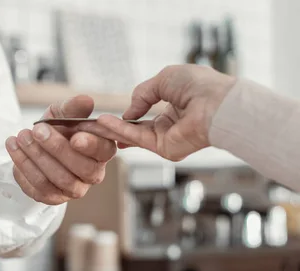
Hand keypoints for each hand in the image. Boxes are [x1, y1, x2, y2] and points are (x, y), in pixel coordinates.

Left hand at [5, 95, 116, 204]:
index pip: (103, 150)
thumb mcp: (63, 113)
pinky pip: (38, 188)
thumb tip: (85, 100)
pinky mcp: (53, 198)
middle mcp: (93, 174)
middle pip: (79, 168)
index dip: (90, 145)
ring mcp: (73, 189)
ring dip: (34, 157)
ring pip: (56, 179)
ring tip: (20, 137)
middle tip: (36, 130)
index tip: (75, 137)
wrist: (39, 144)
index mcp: (102, 150)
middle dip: (55, 148)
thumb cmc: (58, 128)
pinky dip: (23, 168)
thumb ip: (73, 108)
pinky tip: (14, 150)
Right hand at [82, 65, 235, 160]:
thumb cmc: (200, 86)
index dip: (129, 114)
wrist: (218, 103)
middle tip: (93, 126)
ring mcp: (167, 139)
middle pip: (137, 128)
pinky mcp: (165, 150)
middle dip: (115, 127)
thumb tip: (128, 112)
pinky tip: (104, 124)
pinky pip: (138, 139)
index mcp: (175, 107)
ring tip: (92, 126)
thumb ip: (142, 94)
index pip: (146, 113)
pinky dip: (120, 131)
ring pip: (134, 135)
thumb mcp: (164, 79)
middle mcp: (171, 125)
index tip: (109, 115)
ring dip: (113, 130)